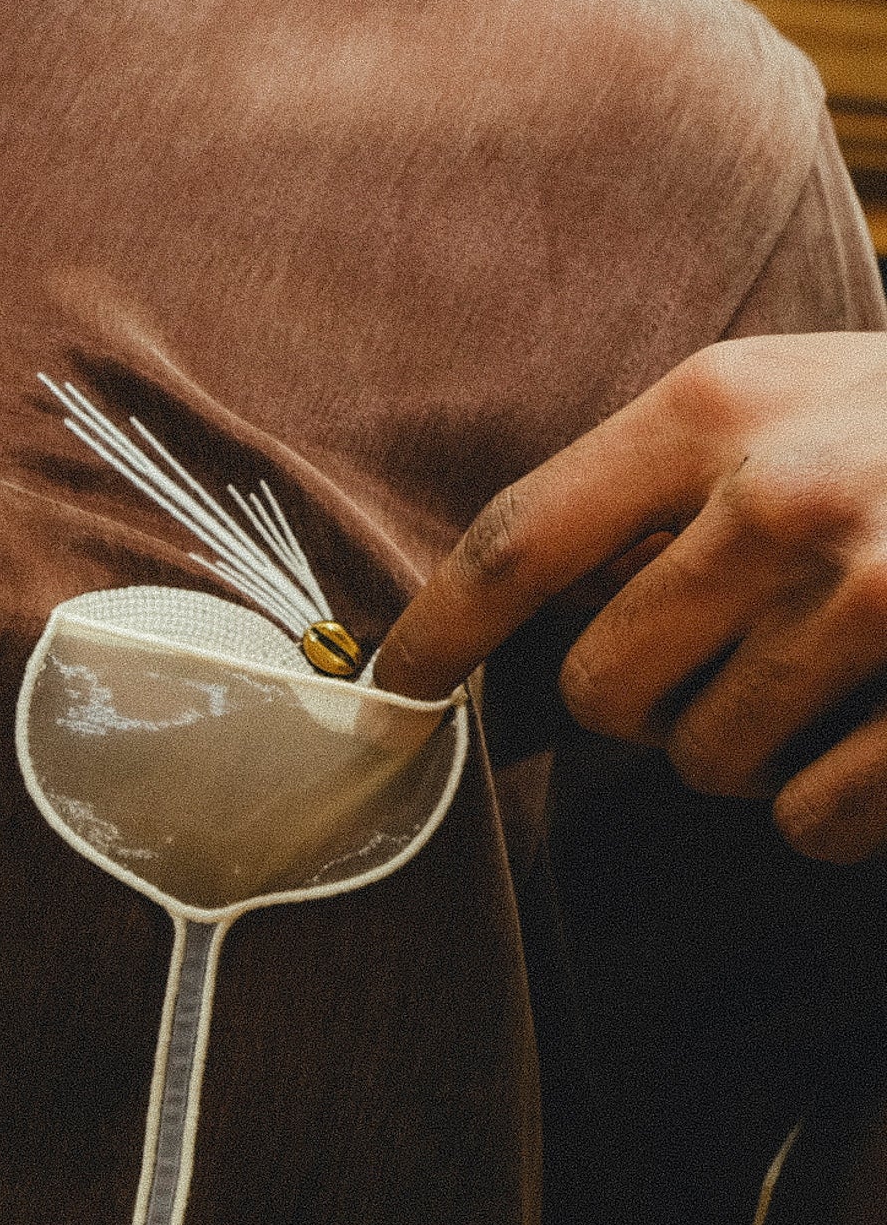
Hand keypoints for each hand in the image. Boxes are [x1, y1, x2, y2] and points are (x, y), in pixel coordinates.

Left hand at [376, 333, 886, 861]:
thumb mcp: (803, 399)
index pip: (517, 542)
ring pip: (703, 766)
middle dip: (646, 704)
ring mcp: (877, 607)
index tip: (386, 692)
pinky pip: (807, 826)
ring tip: (838, 676)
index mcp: (726, 406)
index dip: (432, 635)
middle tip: (732, 659)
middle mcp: (789, 499)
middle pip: (600, 692)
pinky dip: (837, 806)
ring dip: (751, 750)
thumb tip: (528, 625)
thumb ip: (668, 488)